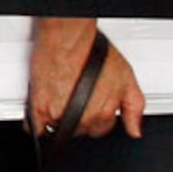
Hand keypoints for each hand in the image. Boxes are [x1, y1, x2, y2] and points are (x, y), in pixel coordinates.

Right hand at [30, 19, 143, 139]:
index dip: (98, 115)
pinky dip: (39, 123)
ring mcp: (59, 115)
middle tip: (78, 96)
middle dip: (80, 117)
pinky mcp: (39, 108)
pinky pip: (37, 128)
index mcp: (103, 114)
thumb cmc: (93, 53)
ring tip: (63, 95)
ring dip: (60, 118)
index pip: (101, 129)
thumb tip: (135, 131)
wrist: (67, 40)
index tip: (93, 103)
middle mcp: (82, 119)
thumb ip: (134, 109)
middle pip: (81, 130)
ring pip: (60, 129)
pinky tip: (46, 107)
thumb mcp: (126, 79)